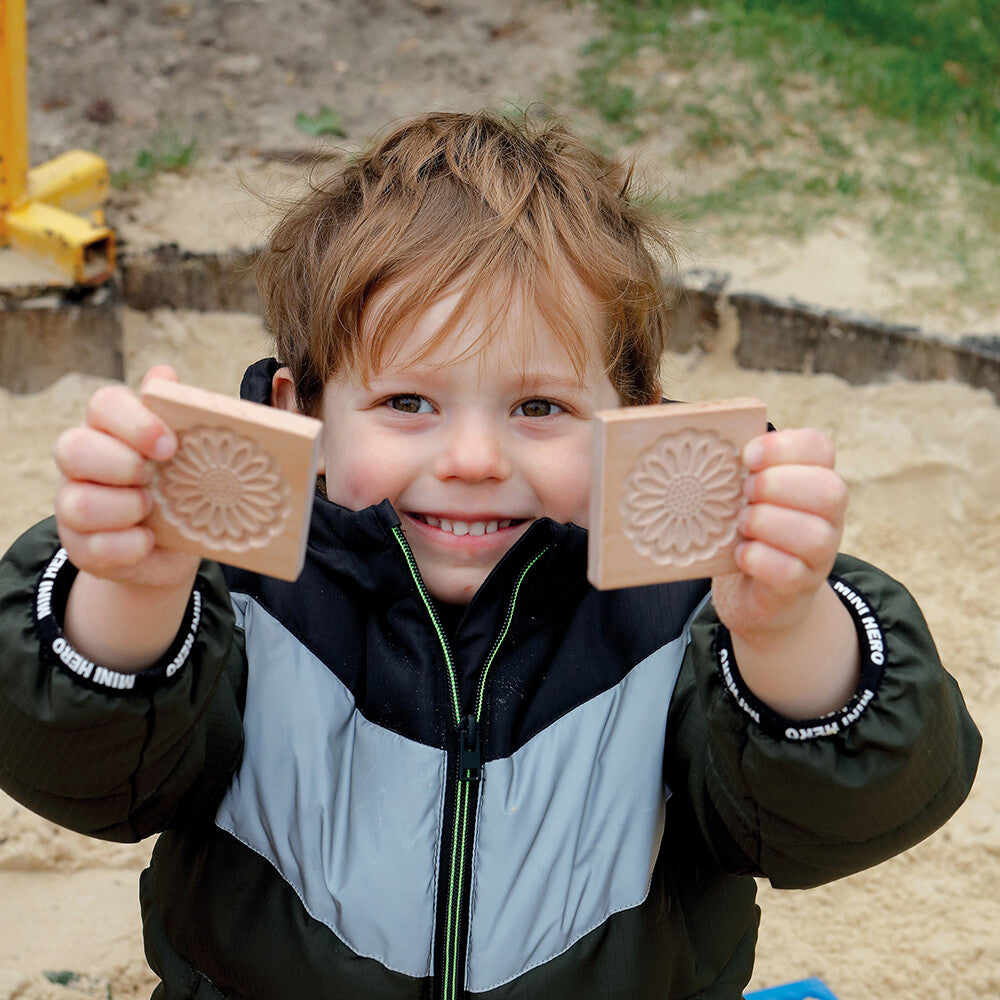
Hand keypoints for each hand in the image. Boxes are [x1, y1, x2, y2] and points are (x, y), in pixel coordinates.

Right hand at [53, 365, 199, 590]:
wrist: (170, 547)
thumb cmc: (178, 487)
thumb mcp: (186, 455)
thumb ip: (176, 416)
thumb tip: (164, 373)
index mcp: (110, 429)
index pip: (104, 405)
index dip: (135, 422)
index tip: (170, 446)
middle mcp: (82, 463)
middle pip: (73, 447)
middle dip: (121, 464)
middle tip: (154, 478)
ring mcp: (74, 505)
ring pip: (76, 503)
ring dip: (124, 508)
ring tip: (152, 509)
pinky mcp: (80, 546)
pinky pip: (94, 547)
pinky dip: (129, 546)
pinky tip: (148, 540)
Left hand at [711, 427, 846, 639]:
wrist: (757, 592)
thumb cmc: (748, 529)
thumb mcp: (746, 494)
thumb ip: (739, 468)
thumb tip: (705, 437)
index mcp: (814, 479)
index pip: (818, 448)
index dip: (783, 447)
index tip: (747, 456)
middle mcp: (828, 516)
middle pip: (829, 490)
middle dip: (777, 485)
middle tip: (744, 493)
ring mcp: (821, 554)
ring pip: (814, 535)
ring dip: (767, 523)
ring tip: (742, 524)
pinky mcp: (801, 587)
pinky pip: (790, 572)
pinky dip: (759, 559)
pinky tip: (740, 554)